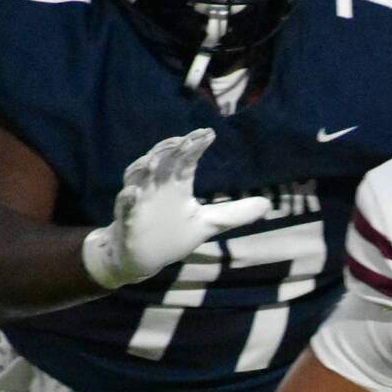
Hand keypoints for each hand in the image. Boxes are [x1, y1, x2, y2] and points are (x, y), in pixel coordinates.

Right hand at [82, 129, 271, 288]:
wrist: (143, 257)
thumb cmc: (173, 234)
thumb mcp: (208, 224)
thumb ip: (235, 213)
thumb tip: (266, 204)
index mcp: (176, 185)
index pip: (186, 159)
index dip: (195, 146)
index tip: (209, 134)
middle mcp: (157, 187)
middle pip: (162, 162)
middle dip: (171, 149)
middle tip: (185, 138)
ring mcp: (140, 200)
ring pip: (138, 177)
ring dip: (144, 167)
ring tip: (154, 159)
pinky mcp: (127, 218)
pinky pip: (125, 205)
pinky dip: (128, 198)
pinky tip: (134, 193)